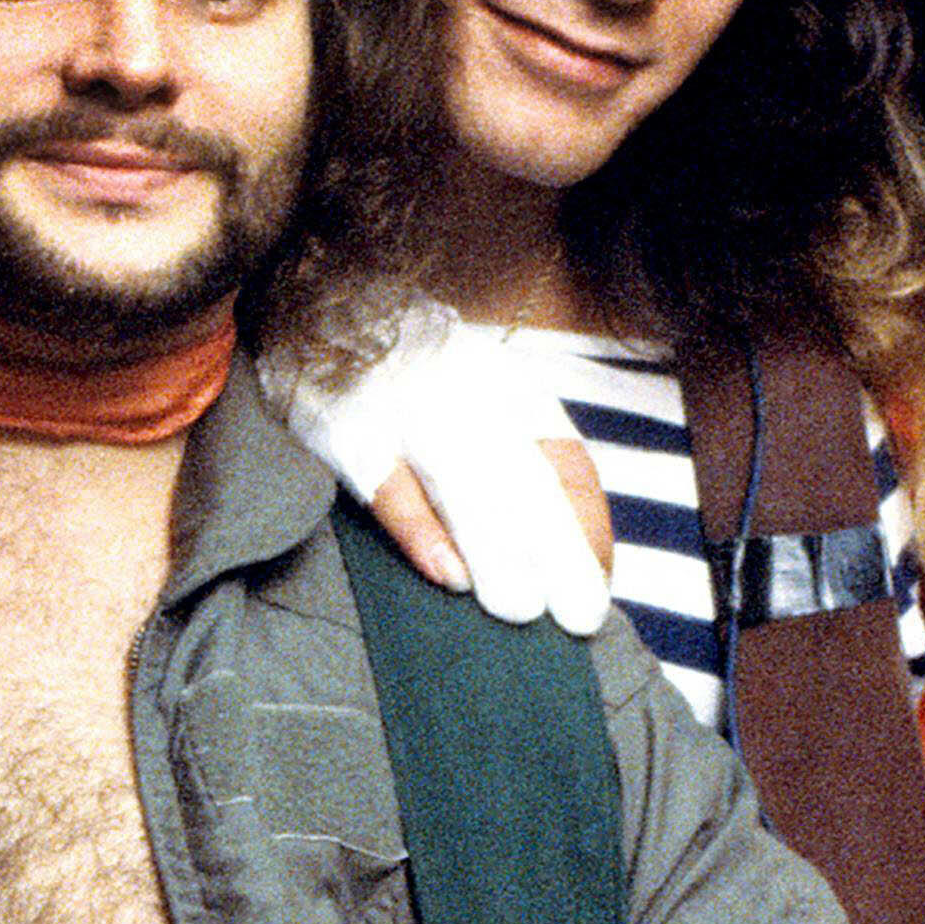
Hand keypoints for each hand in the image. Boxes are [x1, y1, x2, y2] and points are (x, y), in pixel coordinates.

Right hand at [277, 302, 620, 634]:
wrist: (324, 309)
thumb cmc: (419, 373)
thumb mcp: (488, 397)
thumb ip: (529, 459)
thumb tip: (576, 542)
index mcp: (507, 393)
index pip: (563, 465)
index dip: (585, 526)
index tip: (600, 581)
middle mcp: (465, 398)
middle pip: (522, 480)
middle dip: (557, 550)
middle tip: (580, 614)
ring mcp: (405, 411)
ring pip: (463, 482)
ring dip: (497, 548)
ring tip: (521, 608)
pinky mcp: (345, 430)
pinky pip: (387, 483)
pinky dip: (420, 528)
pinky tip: (450, 576)